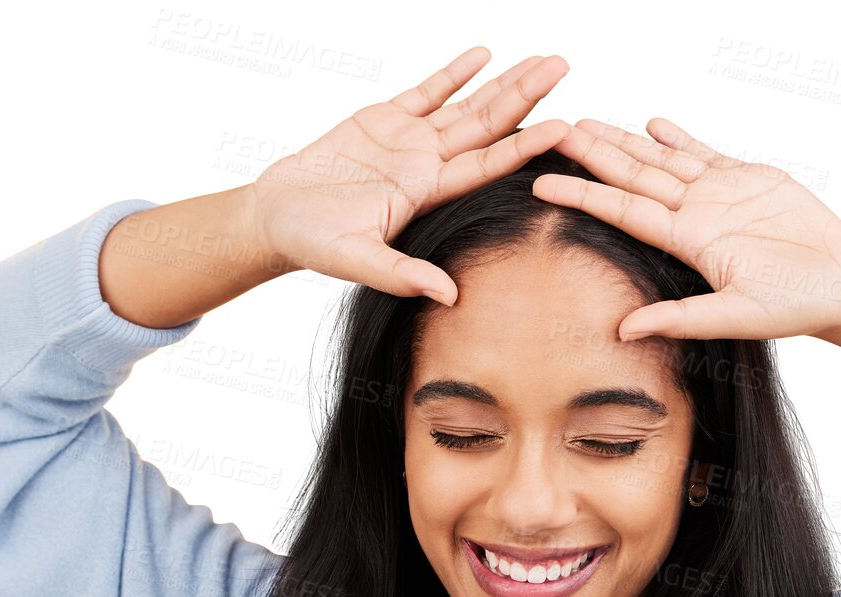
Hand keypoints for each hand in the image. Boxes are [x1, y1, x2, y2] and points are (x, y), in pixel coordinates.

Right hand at [242, 45, 571, 302]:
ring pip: (467, 106)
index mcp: (427, 194)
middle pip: (488, 127)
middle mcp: (428, 166)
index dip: (524, 147)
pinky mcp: (384, 120)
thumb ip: (401, 274)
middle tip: (563, 67)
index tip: (562, 128)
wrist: (277, 216)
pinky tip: (484, 55)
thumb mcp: (355, 260)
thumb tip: (450, 297)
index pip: (486, 166)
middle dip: (526, 97)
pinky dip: (455, 73)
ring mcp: (410, 141)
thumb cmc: (312, 242)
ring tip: (544, 60)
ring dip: (505, 83)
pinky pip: (428, 92)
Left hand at [531, 118, 840, 341]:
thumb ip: (681, 318)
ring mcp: (719, 196)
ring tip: (587, 122)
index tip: (541, 182)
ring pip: (661, 160)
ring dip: (624, 142)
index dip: (582, 195)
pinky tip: (651, 125)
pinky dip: (678, 138)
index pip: (623, 212)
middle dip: (593, 154)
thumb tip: (623, 330)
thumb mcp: (737, 316)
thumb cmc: (798, 305)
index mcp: (688, 243)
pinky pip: (704, 153)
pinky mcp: (747, 180)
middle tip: (552, 130)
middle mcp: (696, 216)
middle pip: (632, 178)